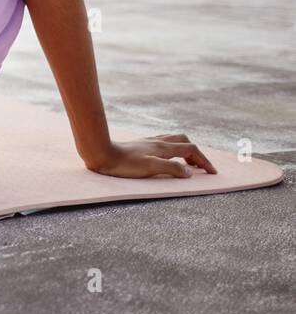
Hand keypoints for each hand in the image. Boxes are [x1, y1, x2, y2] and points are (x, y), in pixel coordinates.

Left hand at [86, 134, 216, 178]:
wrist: (101, 153)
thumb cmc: (124, 164)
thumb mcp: (150, 168)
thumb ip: (172, 169)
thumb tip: (190, 173)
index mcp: (163, 148)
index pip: (191, 150)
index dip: (204, 160)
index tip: (213, 172)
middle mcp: (158, 142)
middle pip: (184, 141)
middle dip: (196, 153)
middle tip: (200, 167)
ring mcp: (148, 142)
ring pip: (173, 140)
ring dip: (184, 150)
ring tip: (187, 163)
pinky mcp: (140, 145)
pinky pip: (162, 142)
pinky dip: (172, 149)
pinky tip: (166, 156)